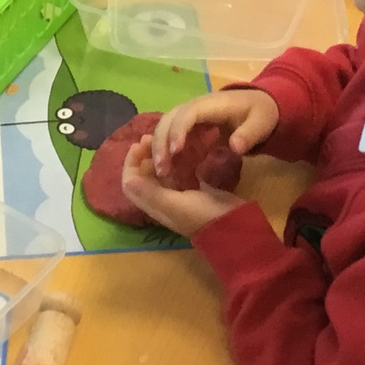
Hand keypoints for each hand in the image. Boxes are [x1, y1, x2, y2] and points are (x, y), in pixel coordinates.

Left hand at [120, 135, 249, 237]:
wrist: (237, 228)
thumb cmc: (205, 216)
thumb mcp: (176, 205)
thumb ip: (151, 194)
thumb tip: (128, 180)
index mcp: (155, 205)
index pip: (131, 183)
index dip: (131, 163)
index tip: (140, 144)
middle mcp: (163, 201)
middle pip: (143, 176)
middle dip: (143, 156)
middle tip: (152, 137)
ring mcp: (179, 196)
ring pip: (160, 174)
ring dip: (158, 157)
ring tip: (165, 140)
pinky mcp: (194, 192)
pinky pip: (178, 173)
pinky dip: (176, 161)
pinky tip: (182, 149)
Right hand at [149, 89, 279, 177]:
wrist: (257, 105)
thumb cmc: (259, 113)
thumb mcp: (262, 122)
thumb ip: (249, 134)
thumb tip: (234, 147)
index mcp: (210, 104)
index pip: (187, 114)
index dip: (179, 130)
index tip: (176, 151)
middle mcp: (193, 107)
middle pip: (168, 119)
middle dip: (161, 142)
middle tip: (162, 168)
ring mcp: (188, 117)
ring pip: (165, 127)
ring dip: (159, 148)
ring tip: (161, 171)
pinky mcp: (188, 128)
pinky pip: (171, 136)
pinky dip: (166, 152)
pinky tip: (167, 169)